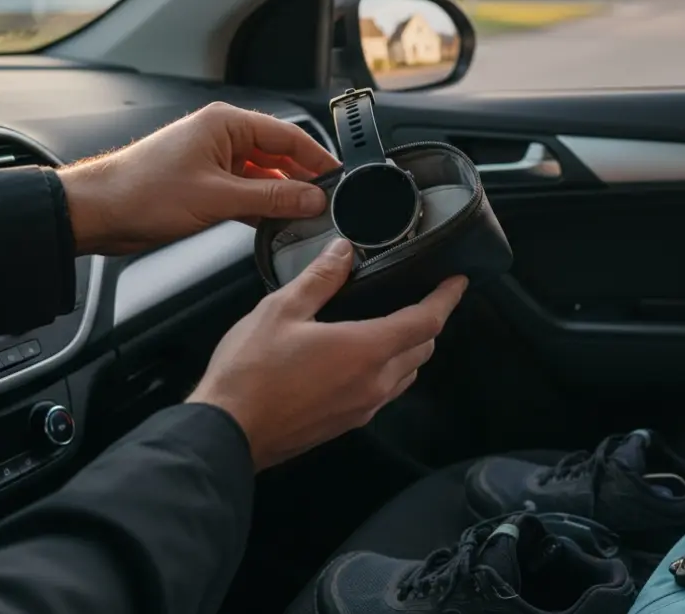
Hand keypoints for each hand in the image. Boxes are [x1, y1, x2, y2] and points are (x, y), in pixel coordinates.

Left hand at [58, 102, 338, 254]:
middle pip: (279, 156)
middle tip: (327, 204)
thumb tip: (312, 197)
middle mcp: (222, 137)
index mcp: (226, 124)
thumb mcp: (217, 198)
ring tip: (304, 218)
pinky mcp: (205, 185)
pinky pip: (246, 192)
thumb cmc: (142, 192)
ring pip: (263, 177)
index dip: (317, 158)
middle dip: (303, 180)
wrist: (97, 212)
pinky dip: (262, 207)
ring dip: (282, 197)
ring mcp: (213, 162)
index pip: (288, 135)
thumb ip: (271, 197)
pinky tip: (275, 224)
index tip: (339, 179)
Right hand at [187, 238, 468, 470]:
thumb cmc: (249, 373)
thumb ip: (320, 278)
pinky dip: (389, 370)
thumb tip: (344, 252)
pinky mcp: (347, 423)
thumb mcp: (282, 310)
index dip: (446, 299)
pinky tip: (364, 358)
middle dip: (430, 322)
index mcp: (366, 350)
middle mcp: (374, 383)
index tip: (458, 283)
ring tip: (396, 324)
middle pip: (422, 348)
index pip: (426, 321)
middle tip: (425, 298)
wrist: (227, 432)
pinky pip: (384, 393)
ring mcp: (362, 407)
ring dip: (410, 348)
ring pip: (407, 374)